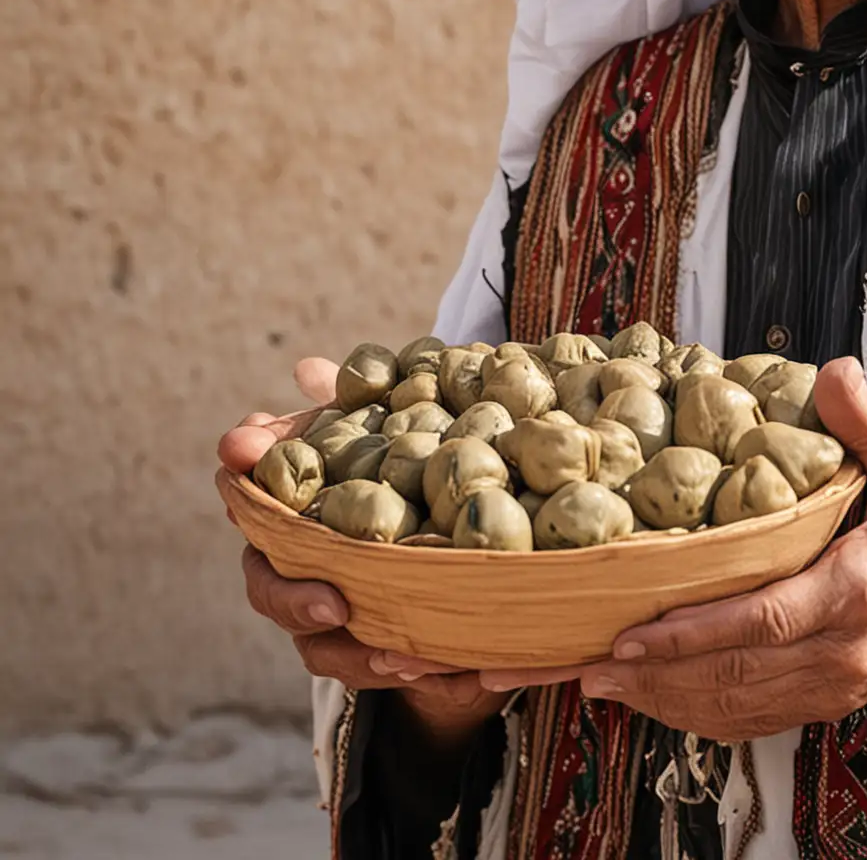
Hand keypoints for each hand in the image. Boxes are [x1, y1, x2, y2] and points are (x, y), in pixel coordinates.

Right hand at [220, 358, 509, 745]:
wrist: (442, 543)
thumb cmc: (394, 470)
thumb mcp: (379, 431)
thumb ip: (346, 405)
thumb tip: (308, 369)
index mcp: (291, 509)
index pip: (250, 499)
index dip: (247, 487)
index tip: (253, 476)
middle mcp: (295, 566)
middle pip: (271, 590)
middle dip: (298, 600)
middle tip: (335, 604)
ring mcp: (324, 617)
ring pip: (320, 649)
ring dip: (357, 654)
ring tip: (401, 654)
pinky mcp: (367, 655)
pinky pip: (377, 673)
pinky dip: (408, 673)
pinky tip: (443, 668)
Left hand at [479, 356, 866, 740]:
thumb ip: (863, 423)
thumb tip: (832, 370)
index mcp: (857, 587)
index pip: (764, 620)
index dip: (693, 633)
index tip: (631, 634)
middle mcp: (840, 649)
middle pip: (733, 674)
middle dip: (651, 674)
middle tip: (578, 662)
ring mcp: (832, 684)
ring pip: (734, 705)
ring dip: (660, 699)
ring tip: (591, 681)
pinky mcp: (825, 700)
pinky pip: (751, 718)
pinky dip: (695, 714)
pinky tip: (649, 699)